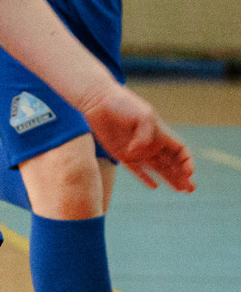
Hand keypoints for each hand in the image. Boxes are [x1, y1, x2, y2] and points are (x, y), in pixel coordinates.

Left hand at [79, 83, 194, 191]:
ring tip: (180, 190)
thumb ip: (145, 135)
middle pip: (172, 163)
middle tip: (191, 189)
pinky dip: (145, 178)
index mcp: (161, 133)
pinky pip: (137, 170)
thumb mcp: (142, 115)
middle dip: (182, 176)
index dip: (187, 162)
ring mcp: (137, 150)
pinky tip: (154, 186)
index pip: (180, 151)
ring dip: (170, 179)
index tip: (189, 173)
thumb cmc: (124, 104)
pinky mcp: (121, 155)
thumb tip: (137, 153)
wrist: (100, 101)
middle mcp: (151, 144)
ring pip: (158, 168)